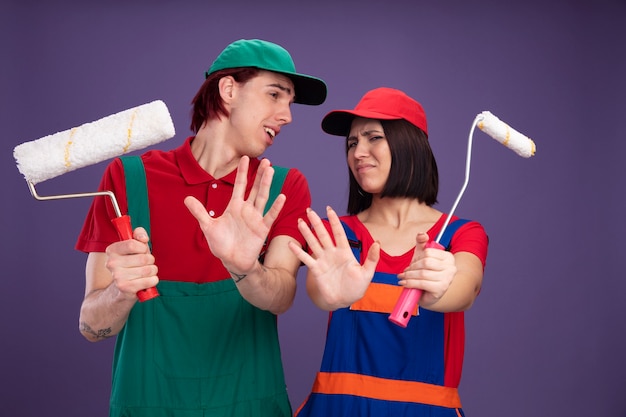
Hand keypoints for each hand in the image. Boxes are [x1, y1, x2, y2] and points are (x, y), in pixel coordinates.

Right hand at [104, 227, 158, 298]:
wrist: (122, 288)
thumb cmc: (132, 264)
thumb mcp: (135, 246)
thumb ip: (139, 234)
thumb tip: (143, 238)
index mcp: (112, 250)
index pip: (132, 244)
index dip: (143, 247)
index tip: (142, 251)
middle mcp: (111, 263)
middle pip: (143, 258)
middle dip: (150, 260)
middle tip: (145, 264)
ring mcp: (117, 276)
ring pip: (148, 270)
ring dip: (152, 271)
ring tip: (146, 273)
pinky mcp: (125, 288)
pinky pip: (149, 280)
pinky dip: (153, 280)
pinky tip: (147, 281)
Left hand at [184, 156, 285, 273]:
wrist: (232, 261)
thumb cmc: (221, 244)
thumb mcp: (208, 226)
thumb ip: (199, 212)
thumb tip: (186, 198)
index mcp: (234, 206)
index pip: (239, 185)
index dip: (242, 172)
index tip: (245, 158)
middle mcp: (247, 209)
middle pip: (254, 188)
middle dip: (260, 174)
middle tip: (266, 160)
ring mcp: (255, 218)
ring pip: (262, 197)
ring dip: (267, 184)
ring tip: (271, 171)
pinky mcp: (262, 228)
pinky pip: (270, 215)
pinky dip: (276, 207)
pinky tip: (281, 196)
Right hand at [288, 206, 378, 308]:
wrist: (344, 300)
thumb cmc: (356, 287)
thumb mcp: (367, 273)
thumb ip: (372, 258)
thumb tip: (378, 243)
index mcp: (345, 252)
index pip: (338, 233)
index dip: (334, 221)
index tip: (329, 209)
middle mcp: (332, 253)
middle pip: (323, 234)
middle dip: (316, 222)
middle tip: (309, 210)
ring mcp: (323, 260)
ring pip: (313, 243)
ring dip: (306, 233)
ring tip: (299, 221)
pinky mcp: (316, 270)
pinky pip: (306, 259)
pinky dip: (298, 252)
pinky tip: (291, 244)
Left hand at [398, 233, 456, 306]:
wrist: (428, 294)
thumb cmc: (426, 274)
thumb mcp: (422, 256)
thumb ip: (422, 243)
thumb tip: (422, 234)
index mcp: (448, 257)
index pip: (428, 252)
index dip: (417, 257)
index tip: (412, 263)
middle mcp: (451, 268)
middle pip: (426, 262)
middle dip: (412, 267)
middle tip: (405, 272)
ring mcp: (447, 279)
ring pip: (423, 273)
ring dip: (409, 276)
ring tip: (403, 277)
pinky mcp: (440, 289)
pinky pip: (422, 283)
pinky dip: (410, 283)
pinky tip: (405, 283)